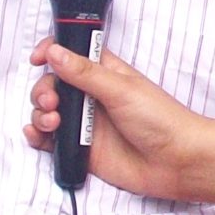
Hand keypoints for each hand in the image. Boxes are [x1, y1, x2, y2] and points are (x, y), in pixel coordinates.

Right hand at [25, 40, 206, 197]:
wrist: (177, 162)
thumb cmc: (161, 120)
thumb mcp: (121, 89)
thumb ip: (85, 73)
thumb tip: (55, 51)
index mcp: (105, 73)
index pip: (70, 55)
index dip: (52, 52)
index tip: (38, 59)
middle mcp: (92, 96)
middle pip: (53, 84)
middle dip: (43, 90)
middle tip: (52, 102)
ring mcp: (86, 124)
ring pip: (48, 112)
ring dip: (39, 113)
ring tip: (52, 122)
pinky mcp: (82, 149)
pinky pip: (50, 141)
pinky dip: (38, 136)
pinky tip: (38, 135)